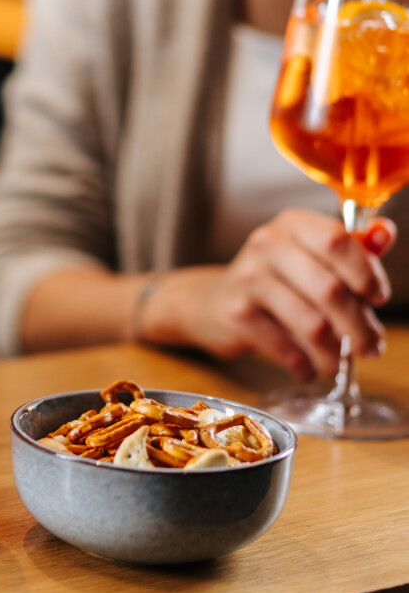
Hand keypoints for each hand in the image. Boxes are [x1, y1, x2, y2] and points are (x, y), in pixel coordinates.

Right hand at [146, 209, 393, 380]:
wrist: (209, 300)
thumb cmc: (271, 278)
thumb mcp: (307, 255)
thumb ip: (348, 248)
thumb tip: (383, 234)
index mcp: (291, 224)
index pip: (337, 240)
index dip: (366, 273)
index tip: (376, 297)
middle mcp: (267, 244)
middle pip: (331, 289)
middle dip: (360, 326)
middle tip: (371, 346)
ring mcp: (248, 278)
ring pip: (313, 324)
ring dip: (335, 353)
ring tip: (338, 363)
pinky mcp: (236, 313)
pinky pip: (287, 348)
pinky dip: (305, 366)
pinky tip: (306, 368)